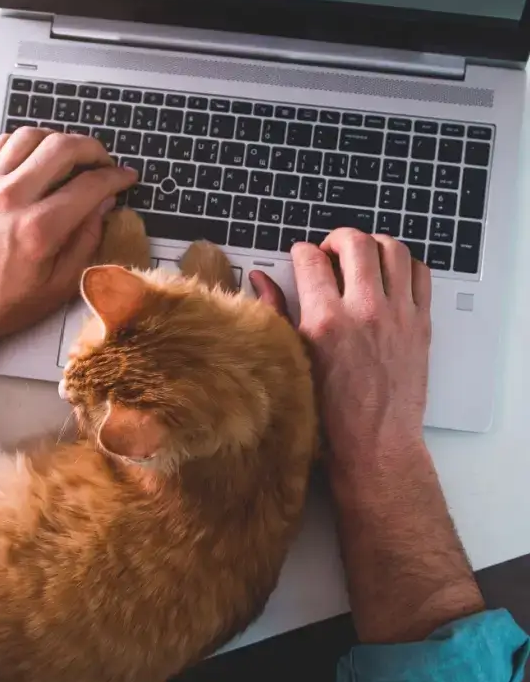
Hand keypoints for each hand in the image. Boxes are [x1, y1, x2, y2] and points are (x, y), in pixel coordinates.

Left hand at [0, 128, 136, 352]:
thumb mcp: (57, 288)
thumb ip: (86, 243)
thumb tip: (102, 208)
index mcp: (40, 229)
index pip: (90, 185)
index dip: (116, 178)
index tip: (125, 178)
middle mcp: (14, 199)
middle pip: (63, 147)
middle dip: (93, 149)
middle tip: (104, 162)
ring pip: (32, 136)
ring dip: (59, 139)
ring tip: (72, 156)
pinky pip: (2, 143)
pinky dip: (26, 142)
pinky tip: (36, 156)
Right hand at [252, 229, 431, 480]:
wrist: (375, 442)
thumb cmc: (330, 412)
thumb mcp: (292, 360)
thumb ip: (275, 313)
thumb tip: (260, 280)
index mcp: (324, 321)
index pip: (311, 259)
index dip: (301, 252)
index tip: (301, 258)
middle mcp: (364, 311)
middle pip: (355, 243)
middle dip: (337, 238)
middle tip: (330, 250)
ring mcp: (397, 315)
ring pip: (393, 250)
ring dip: (374, 245)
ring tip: (362, 258)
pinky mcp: (421, 324)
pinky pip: (421, 274)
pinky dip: (405, 265)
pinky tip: (390, 276)